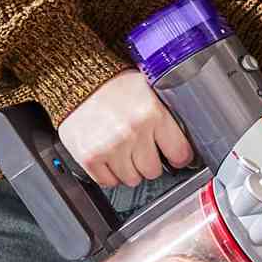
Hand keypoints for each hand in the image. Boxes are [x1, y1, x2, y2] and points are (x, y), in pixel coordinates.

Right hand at [57, 69, 192, 189]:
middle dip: (149, 162)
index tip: (174, 157)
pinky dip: (109, 173)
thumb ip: (166, 117)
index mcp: (152, 114)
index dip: (178, 157)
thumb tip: (184, 142)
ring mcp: (110, 146)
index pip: (179, 153)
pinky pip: (108, 182)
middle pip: (153, 170)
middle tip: (141, 149)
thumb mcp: (150, 91)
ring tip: (122, 150)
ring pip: (132, 179)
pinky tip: (108, 157)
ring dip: (129, 169)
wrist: (77, 79)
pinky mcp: (89, 157)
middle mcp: (132, 132)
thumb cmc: (114, 85)